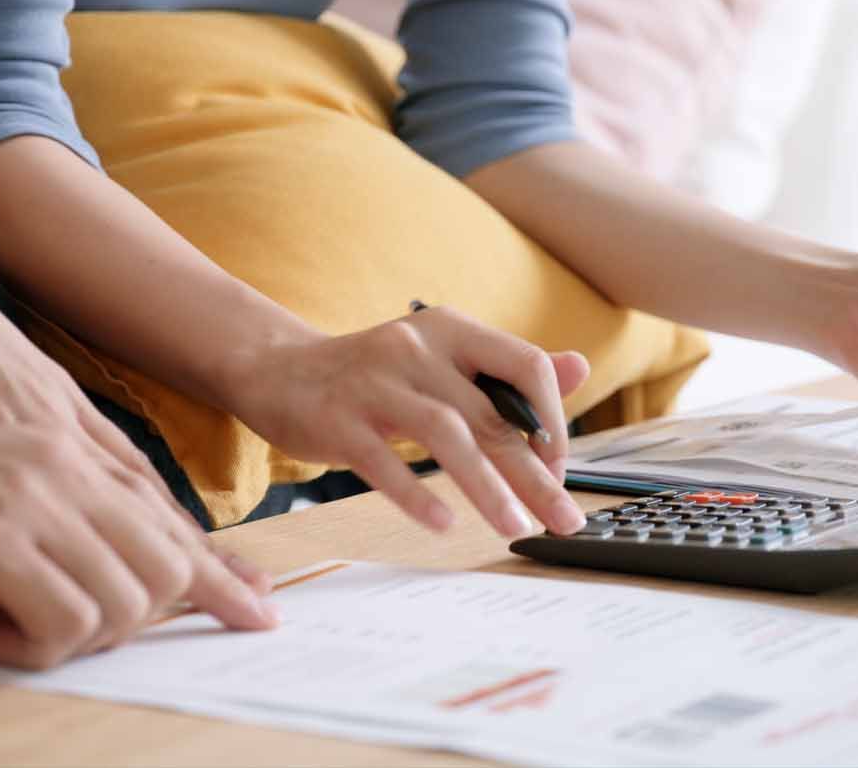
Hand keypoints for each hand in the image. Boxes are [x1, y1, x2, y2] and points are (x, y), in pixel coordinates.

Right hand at [0, 391, 276, 669]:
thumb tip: (62, 571)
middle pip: (170, 561)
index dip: (216, 572)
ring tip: (22, 632)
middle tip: (79, 634)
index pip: (166, 517)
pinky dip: (42, 645)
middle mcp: (64, 470)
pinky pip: (67, 616)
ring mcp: (33, 502)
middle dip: (149, 618)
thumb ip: (34, 511)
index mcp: (64, 451)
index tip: (253, 607)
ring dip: (86, 637)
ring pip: (130, 596)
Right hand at [220, 305, 590, 537]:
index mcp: (451, 330)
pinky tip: (444, 523)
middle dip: (535, 474)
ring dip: (487, 487)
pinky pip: (382, 461)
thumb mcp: (443, 358)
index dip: (552, 419)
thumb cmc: (374, 375)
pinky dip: (416, 494)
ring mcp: (374, 381)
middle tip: (564, 518)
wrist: (277, 370)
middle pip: (491, 414)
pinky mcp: (336, 419)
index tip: (557, 467)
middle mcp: (416, 346)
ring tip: (515, 527)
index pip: (525, 366)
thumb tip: (580, 367)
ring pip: (445, 434)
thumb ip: (506, 370)